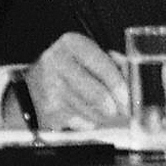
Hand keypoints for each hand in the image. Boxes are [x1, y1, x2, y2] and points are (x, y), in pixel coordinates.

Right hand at [0, 33, 126, 129]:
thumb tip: (132, 78)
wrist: (33, 84)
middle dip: (116, 107)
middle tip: (123, 111)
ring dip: (104, 116)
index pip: (104, 67)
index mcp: (72, 43)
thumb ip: (113, 62)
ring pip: (91, 110)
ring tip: (106, 112)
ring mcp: (50, 87)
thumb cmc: (69, 68)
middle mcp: (57, 62)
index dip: (121, 86)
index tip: (129, 98)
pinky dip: (89, 121)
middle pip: (98, 94)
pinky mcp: (48, 109)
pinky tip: (87, 115)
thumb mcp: (88, 55)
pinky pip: (80, 121)